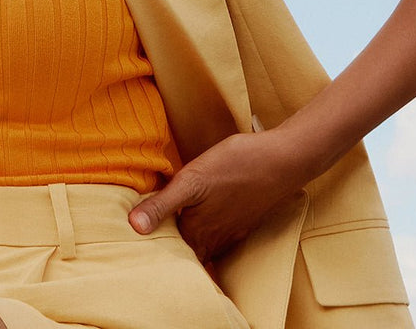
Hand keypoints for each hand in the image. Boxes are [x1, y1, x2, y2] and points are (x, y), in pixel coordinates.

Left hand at [129, 129, 305, 262]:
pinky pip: (217, 237)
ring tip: (167, 232)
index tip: (135, 242)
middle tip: (147, 240)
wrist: (281, 160)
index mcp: (197, 232)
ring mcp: (230, 232)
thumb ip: (163, 205)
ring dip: (186, 243)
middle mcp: (214, 239)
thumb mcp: (192, 180)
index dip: (151, 248)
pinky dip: (204, 233)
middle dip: (167, 250)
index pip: (168, 253)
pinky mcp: (242, 221)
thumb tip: (133, 228)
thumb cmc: (236, 166)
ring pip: (202, 247)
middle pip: (185, 254)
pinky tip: (198, 219)